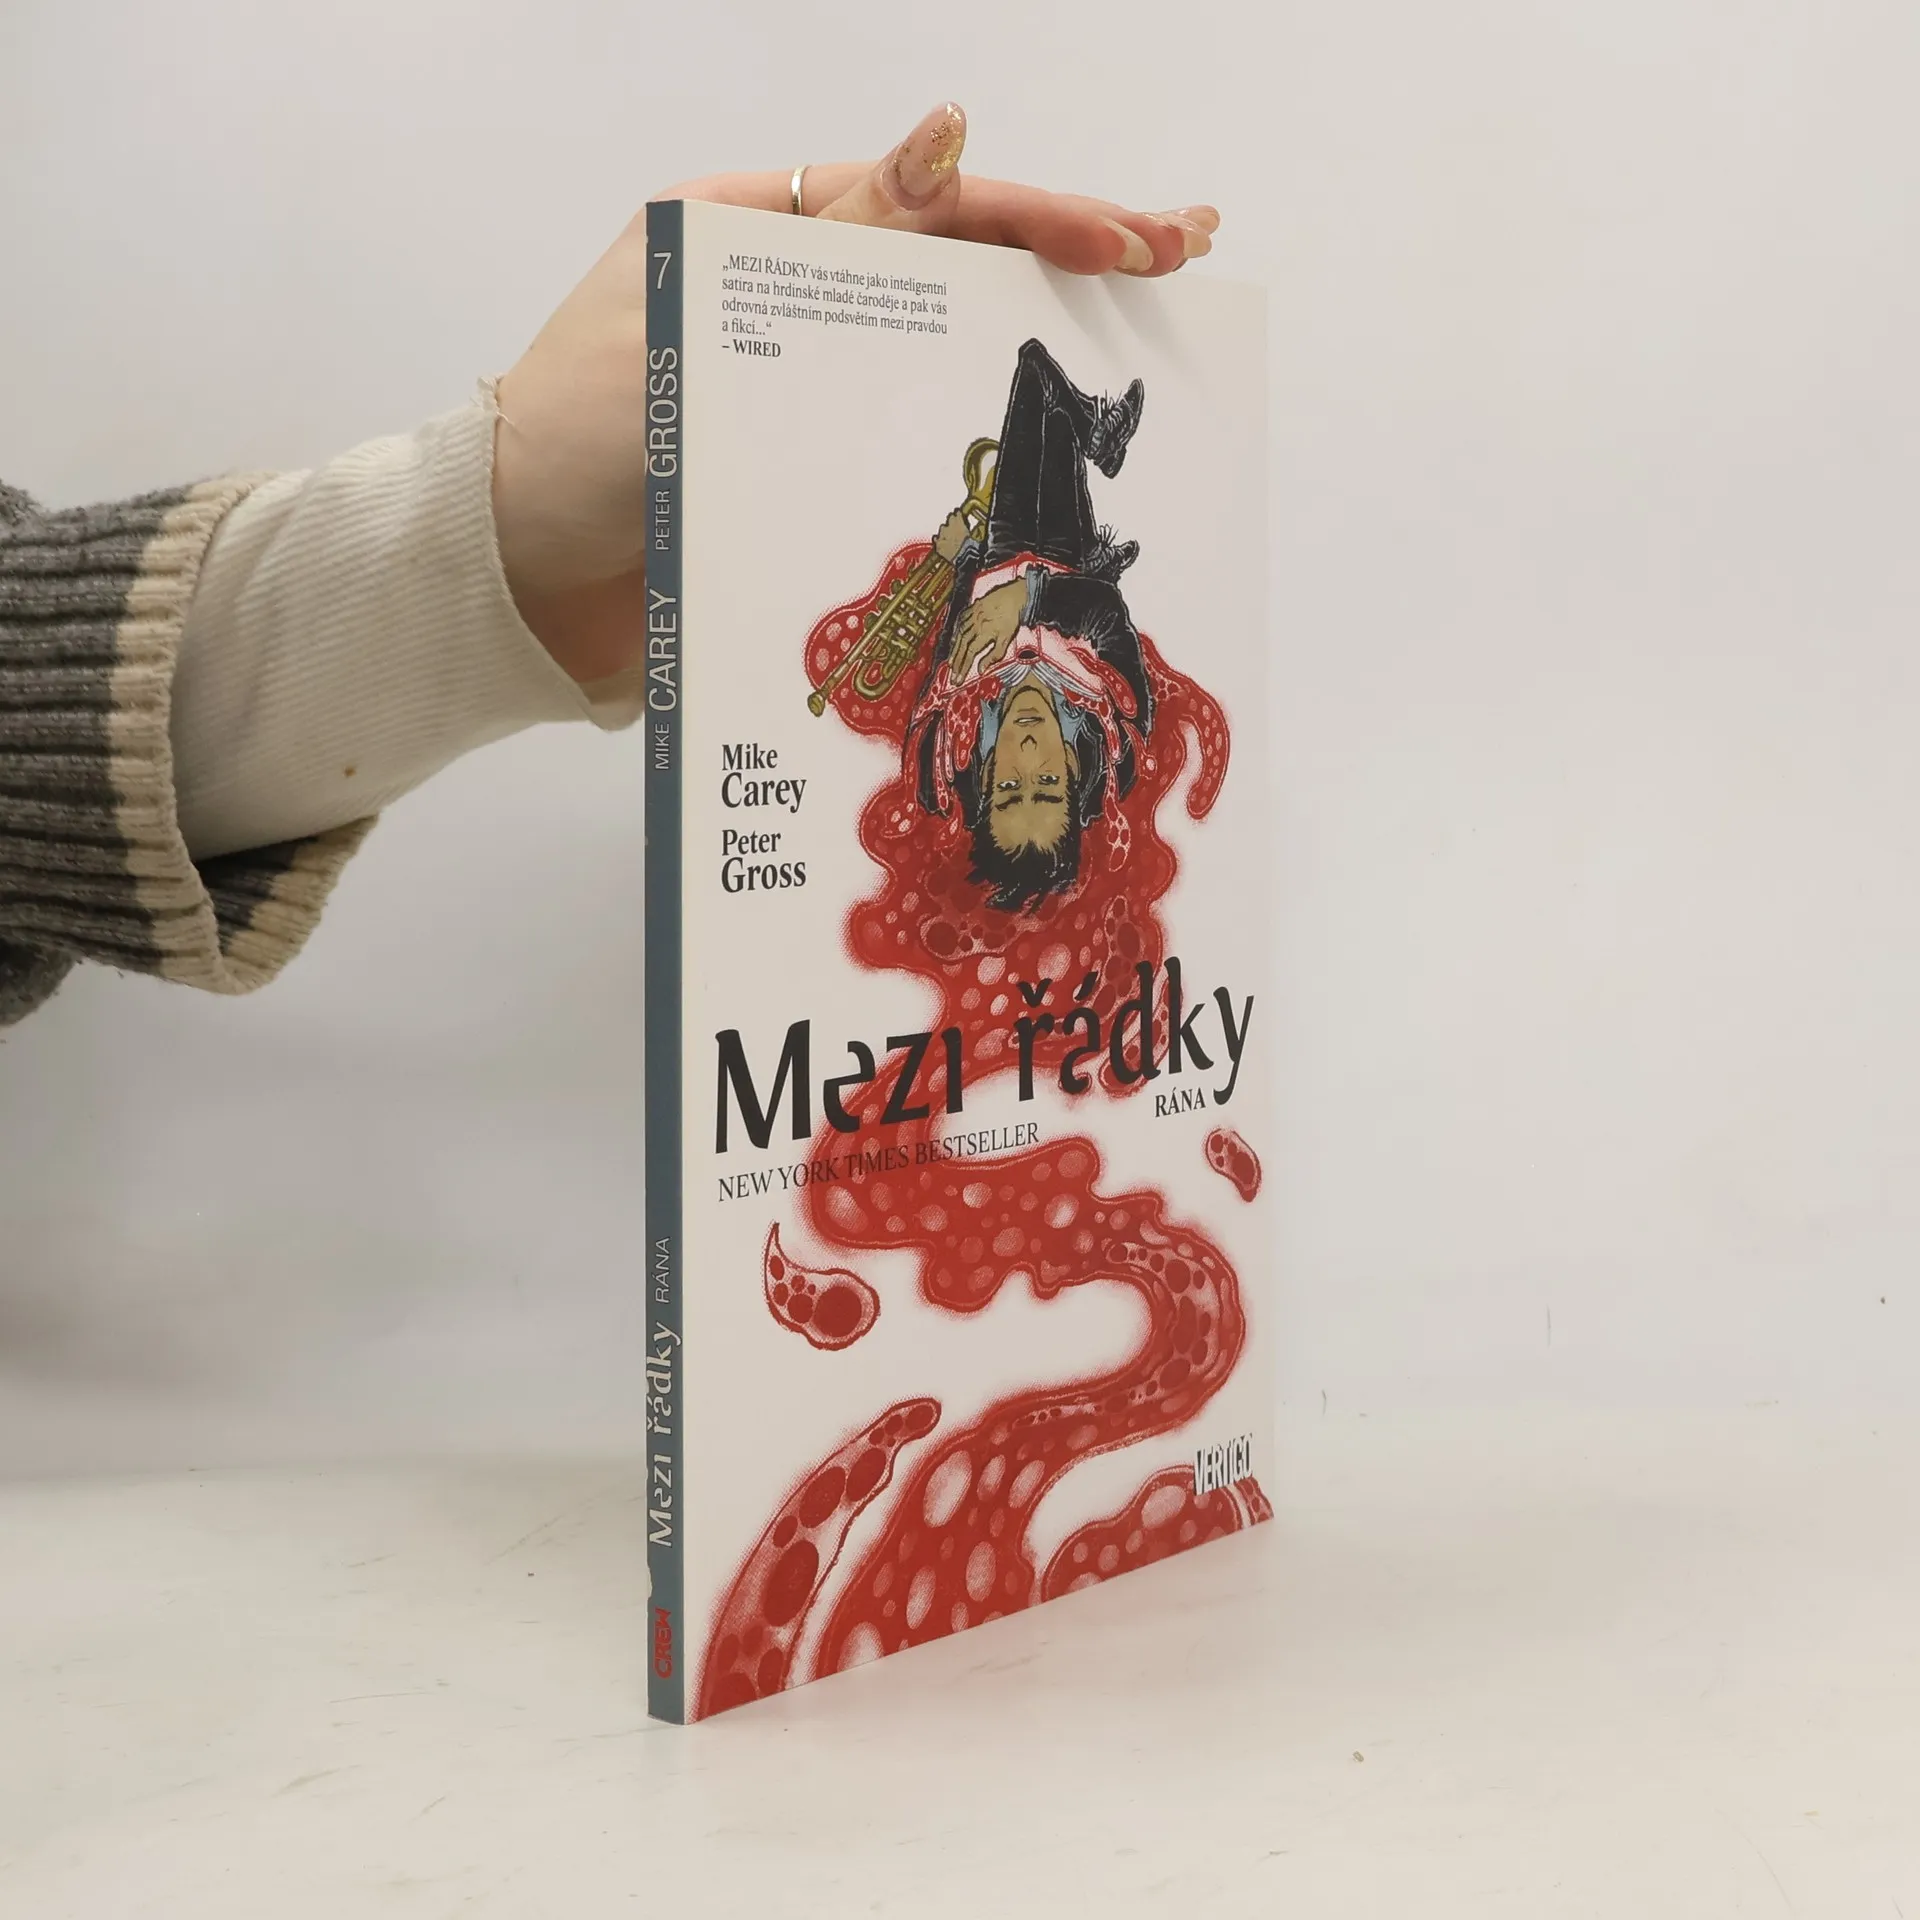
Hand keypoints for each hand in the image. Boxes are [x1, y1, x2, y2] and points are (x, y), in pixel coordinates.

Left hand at [491, 103, 1219, 684]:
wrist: (513, 588)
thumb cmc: (575, 446)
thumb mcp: (702, 321)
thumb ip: (833, 240)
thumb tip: (950, 132)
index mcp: (757, 239)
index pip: (926, 206)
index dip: (1038, 217)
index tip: (1133, 241)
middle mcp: (794, 309)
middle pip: (953, 269)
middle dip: (1070, 261)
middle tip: (1187, 256)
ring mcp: (806, 396)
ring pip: (943, 357)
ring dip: (1041, 351)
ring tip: (1148, 344)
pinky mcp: (807, 477)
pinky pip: (910, 451)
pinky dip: (983, 452)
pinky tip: (1054, 459)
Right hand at [951, 580, 1027, 679]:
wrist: (1016, 595)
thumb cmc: (1013, 618)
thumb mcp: (1006, 639)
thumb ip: (994, 655)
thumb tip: (981, 670)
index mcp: (984, 633)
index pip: (970, 654)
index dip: (963, 667)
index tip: (958, 678)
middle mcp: (975, 625)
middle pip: (963, 646)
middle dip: (957, 662)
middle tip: (952, 675)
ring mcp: (972, 616)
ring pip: (960, 635)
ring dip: (954, 650)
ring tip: (951, 662)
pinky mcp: (973, 608)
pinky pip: (960, 621)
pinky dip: (956, 631)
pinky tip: (954, 639)